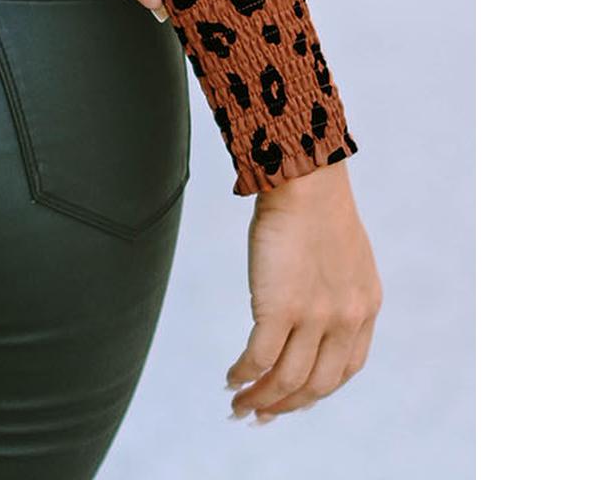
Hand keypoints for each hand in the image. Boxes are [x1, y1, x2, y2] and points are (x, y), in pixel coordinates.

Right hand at [227, 161, 381, 422]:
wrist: (305, 179)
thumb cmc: (317, 204)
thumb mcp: (346, 255)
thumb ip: (337, 288)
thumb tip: (307, 310)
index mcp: (365, 309)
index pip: (343, 370)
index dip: (316, 391)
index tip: (292, 398)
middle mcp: (345, 321)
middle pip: (315, 385)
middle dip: (285, 406)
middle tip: (261, 415)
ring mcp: (314, 318)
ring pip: (286, 380)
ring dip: (261, 399)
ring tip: (240, 406)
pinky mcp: (279, 308)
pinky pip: (259, 358)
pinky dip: (243, 375)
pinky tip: (231, 378)